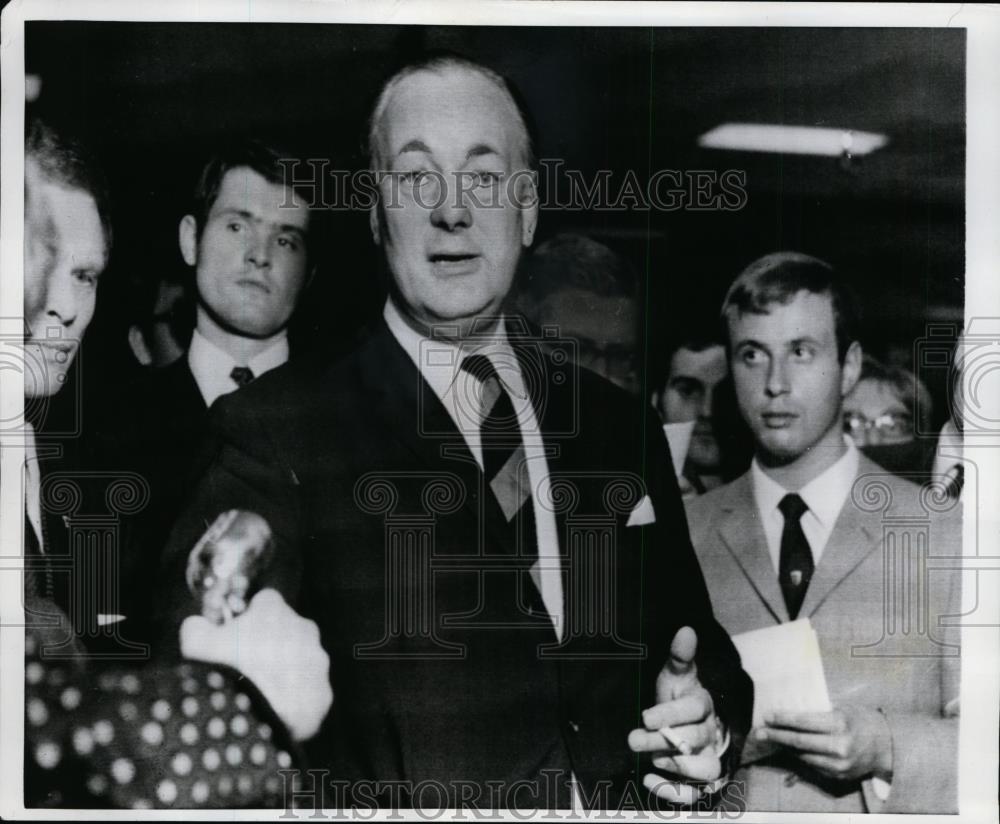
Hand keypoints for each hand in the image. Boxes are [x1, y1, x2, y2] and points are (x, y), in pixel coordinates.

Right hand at [180, 588, 332, 741]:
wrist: (251, 720)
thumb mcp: (195, 642)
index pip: (265, 601)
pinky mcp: (323, 695)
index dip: (249, 616)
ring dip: (286, 673)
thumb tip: (197, 626)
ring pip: (302, 662)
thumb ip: (196, 626)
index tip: (235, 633)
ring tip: (260, 694)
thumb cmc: (223, 670)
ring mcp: (318, 664)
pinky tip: (275, 714)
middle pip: (287, 631)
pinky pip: (308, 694)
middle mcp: (304, 630)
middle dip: (270, 644)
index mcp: (276, 611)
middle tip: (246, 666)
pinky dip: (294, 702)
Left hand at [628, 626, 725, 803]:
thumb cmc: (679, 699)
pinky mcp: (701, 783)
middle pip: (693, 740)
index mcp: (703, 705)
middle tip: (634, 739)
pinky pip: (696, 795)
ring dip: (679, 768)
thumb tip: (686, 630)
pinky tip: (650, 780)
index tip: (645, 716)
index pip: (695, 708)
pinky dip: (674, 792)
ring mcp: (708, 758)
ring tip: (653, 760)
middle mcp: (710, 733)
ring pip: (707, 769)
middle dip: (662, 740)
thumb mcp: (675, 676)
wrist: (689, 727)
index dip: (671, 713)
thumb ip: (680, 656)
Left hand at [754, 705, 892, 781]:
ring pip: (803, 756)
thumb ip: (818, 713)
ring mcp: (839, 764)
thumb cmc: (860, 720)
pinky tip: (790, 749)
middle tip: (758, 732)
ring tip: (771, 738)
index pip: (803, 722)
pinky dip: (800, 757)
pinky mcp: (839, 776)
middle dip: (776, 736)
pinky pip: (812, 766)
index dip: (782, 720)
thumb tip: (787, 712)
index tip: (767, 716)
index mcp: (839, 724)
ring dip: (785, 748)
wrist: (887, 745)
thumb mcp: (841, 709)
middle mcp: (839, 746)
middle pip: (799, 742)